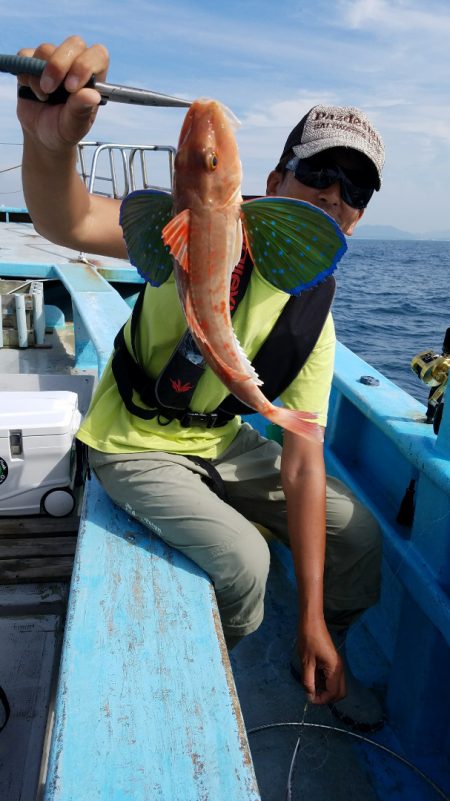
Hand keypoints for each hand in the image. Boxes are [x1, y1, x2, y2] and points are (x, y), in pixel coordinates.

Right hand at [16, 36, 108, 151]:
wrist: (42, 135)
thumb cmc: (64, 129)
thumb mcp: (73, 125)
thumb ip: (81, 110)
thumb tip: (92, 95)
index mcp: (94, 77)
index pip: (98, 54)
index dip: (85, 65)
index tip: (72, 87)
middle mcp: (76, 63)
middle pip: (74, 44)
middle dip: (60, 65)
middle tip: (51, 90)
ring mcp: (54, 60)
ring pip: (46, 49)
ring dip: (41, 75)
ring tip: (44, 97)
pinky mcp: (32, 62)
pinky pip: (26, 56)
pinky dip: (26, 75)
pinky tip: (32, 91)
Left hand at [297, 620, 345, 704]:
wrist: (312, 622)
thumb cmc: (308, 640)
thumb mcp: (306, 663)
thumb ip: (308, 681)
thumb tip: (310, 696)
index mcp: (335, 669)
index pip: (333, 693)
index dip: (322, 699)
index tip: (309, 698)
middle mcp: (340, 668)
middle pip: (340, 693)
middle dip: (327, 697)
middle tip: (312, 694)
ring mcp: (338, 665)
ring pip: (337, 686)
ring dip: (326, 690)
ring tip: (312, 685)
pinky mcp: (334, 662)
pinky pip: (333, 678)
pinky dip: (325, 682)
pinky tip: (314, 677)